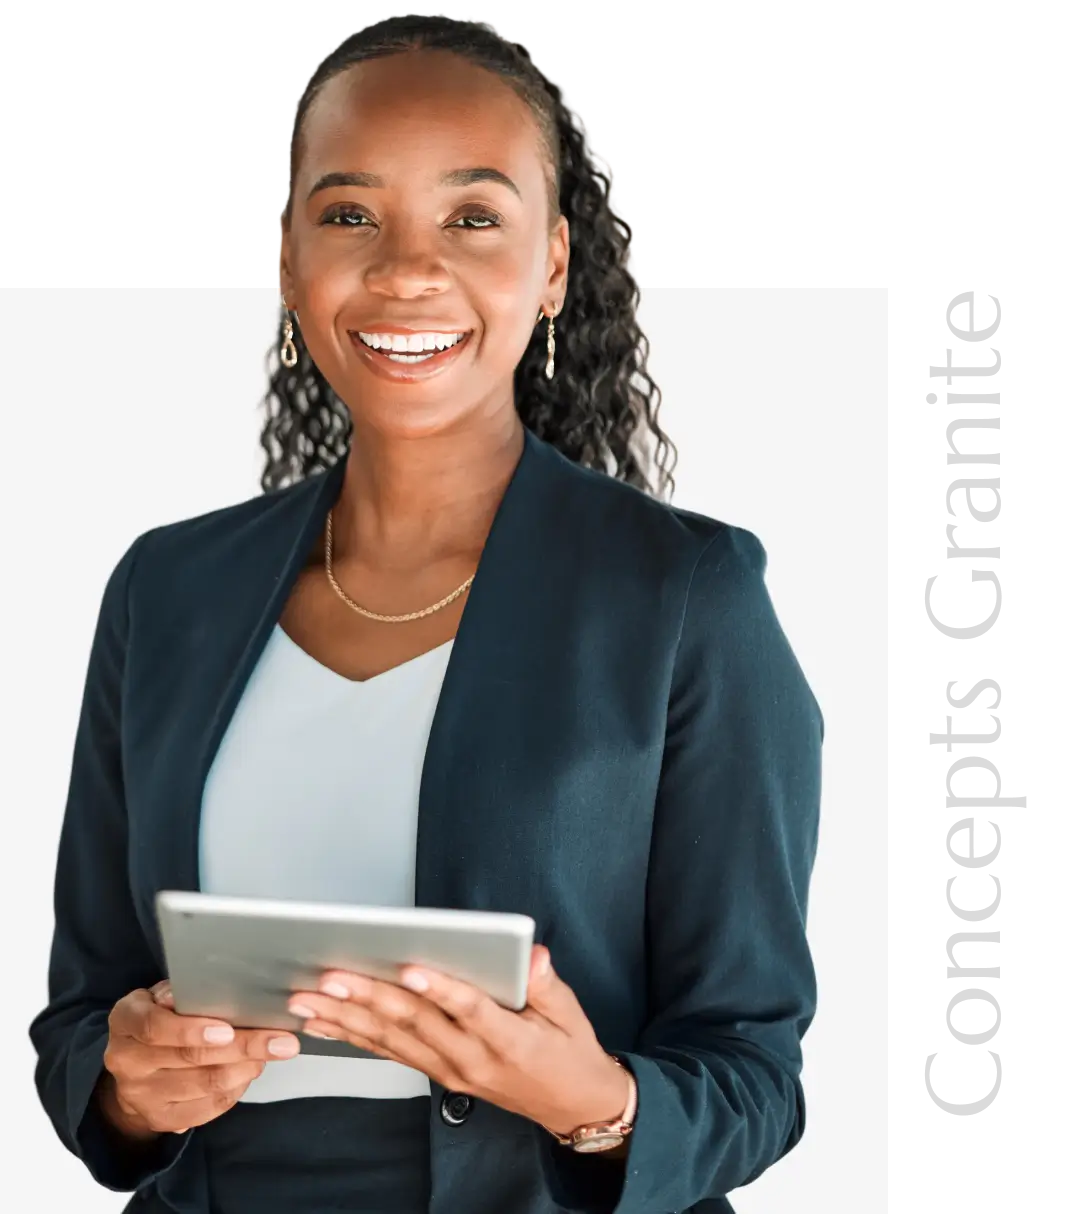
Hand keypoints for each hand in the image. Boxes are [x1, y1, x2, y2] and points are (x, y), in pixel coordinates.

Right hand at [99, 980, 300, 1137]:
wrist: (132, 1069)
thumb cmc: (159, 1018)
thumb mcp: (160, 996)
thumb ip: (182, 993)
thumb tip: (206, 988)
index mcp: (126, 1022)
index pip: (154, 1027)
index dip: (192, 1029)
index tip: (228, 1029)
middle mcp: (128, 1061)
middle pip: (190, 1058)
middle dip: (242, 1047)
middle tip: (281, 1041)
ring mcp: (142, 1095)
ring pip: (205, 1084)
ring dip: (246, 1068)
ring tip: (272, 1052)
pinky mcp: (161, 1118)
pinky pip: (207, 1107)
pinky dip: (237, 1088)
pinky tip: (252, 1071)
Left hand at [287, 945, 629, 1135]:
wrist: (572, 1105)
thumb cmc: (569, 1052)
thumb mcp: (571, 1013)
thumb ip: (547, 984)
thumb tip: (532, 956)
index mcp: (507, 1040)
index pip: (470, 1010)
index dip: (440, 989)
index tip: (410, 967)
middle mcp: (472, 1059)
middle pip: (416, 1024)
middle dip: (369, 997)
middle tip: (332, 976)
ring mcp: (451, 1071)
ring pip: (392, 1041)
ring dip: (347, 1018)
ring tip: (311, 999)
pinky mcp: (439, 1074)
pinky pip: (391, 1054)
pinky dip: (355, 1037)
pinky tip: (326, 1023)